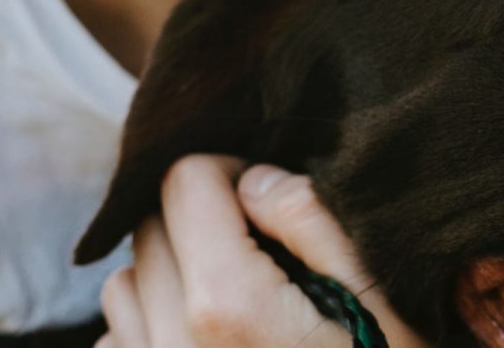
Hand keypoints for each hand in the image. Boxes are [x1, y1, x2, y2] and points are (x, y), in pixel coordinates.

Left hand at [97, 155, 425, 347]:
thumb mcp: (383, 299)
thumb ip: (314, 223)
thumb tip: (252, 181)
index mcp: (228, 307)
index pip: (185, 184)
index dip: (229, 172)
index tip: (266, 197)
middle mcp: (172, 347)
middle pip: (148, 232)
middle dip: (197, 221)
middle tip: (258, 247)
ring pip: (122, 289)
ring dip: (167, 276)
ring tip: (232, 299)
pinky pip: (120, 347)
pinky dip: (150, 332)